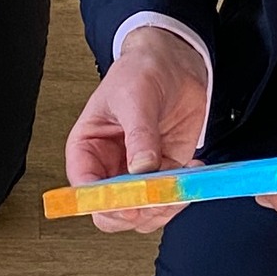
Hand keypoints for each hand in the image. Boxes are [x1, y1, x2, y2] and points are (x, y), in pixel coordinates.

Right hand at [65, 26, 208, 233]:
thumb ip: (139, 134)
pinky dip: (183, 194)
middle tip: (157, 196)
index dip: (102, 201)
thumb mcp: (135, 96)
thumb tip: (141, 168)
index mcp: (87, 147)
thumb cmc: (140, 71)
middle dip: (134, 210)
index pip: (84, 187)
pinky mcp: (164, 173)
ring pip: (142, 213)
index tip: (128, 201)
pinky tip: (192, 170)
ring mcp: (137, 173)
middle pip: (111, 211)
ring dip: (164, 206)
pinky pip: (168, 199)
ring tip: (179, 182)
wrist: (174, 62)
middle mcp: (109, 166)